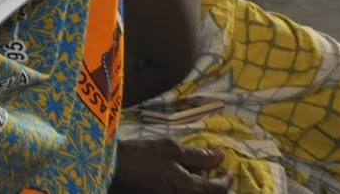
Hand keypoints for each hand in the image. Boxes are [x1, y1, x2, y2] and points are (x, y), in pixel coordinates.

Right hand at [111, 138, 229, 192]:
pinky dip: (186, 187)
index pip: (218, 189)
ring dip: (199, 186)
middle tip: (209, 169)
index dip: (226, 179)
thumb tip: (220, 156)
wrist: (112, 169)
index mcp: (189, 188)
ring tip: (192, 171)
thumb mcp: (171, 150)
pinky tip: (179, 176)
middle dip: (213, 184)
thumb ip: (198, 155)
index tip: (227, 169)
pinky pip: (182, 193)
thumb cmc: (141, 156)